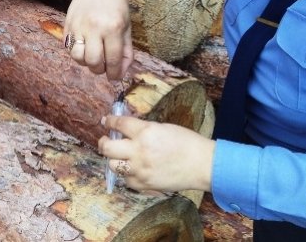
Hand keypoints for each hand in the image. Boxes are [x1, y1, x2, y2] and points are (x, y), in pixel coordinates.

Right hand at [64, 0, 133, 79]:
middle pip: (93, 62)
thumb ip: (126, 51)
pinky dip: (77, 52)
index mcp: (113, 28)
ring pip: (77, 57)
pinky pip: (68, 47)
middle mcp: (94, 28)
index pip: (112, 60)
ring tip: (93, 55)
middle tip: (103, 66)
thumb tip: (121, 73)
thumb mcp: (127, 27)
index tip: (114, 77)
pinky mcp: (67, 24)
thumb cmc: (118, 5)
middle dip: (99, 70)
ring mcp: (78, 26)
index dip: (114, 74)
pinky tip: (85, 46)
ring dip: (86, 62)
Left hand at [99, 114, 214, 192]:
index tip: (106, 120)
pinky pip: (126, 180)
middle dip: (103, 143)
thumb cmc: (187, 143)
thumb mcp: (163, 128)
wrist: (201, 164)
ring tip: (120, 157)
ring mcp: (140, 169)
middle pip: (107, 147)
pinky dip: (128, 174)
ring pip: (112, 166)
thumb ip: (144, 130)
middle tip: (105, 141)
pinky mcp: (144, 184)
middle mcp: (139, 150)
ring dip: (115, 160)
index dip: (109, 121)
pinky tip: (134, 169)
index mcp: (146, 132)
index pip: (119, 124)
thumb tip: (128, 131)